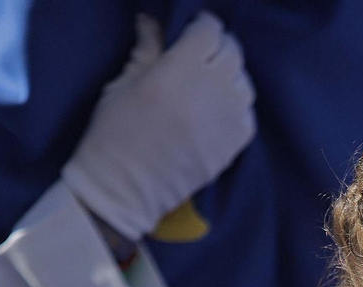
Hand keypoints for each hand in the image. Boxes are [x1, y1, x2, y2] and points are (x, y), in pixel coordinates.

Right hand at [62, 12, 255, 240]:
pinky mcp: (234, 146)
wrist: (124, 190)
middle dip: (218, 48)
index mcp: (178, 71)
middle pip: (232, 53)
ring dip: (230, 77)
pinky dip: (236, 107)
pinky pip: (247, 114)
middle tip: (202, 56)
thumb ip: (147, 49)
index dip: (202, 26)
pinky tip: (217, 112)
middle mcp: (210, 91)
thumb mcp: (123, 83)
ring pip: (244, 83)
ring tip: (210, 85)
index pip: (209, 31)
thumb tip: (152, 20)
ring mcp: (227, 120)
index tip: (194, 31)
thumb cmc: (114, 133)